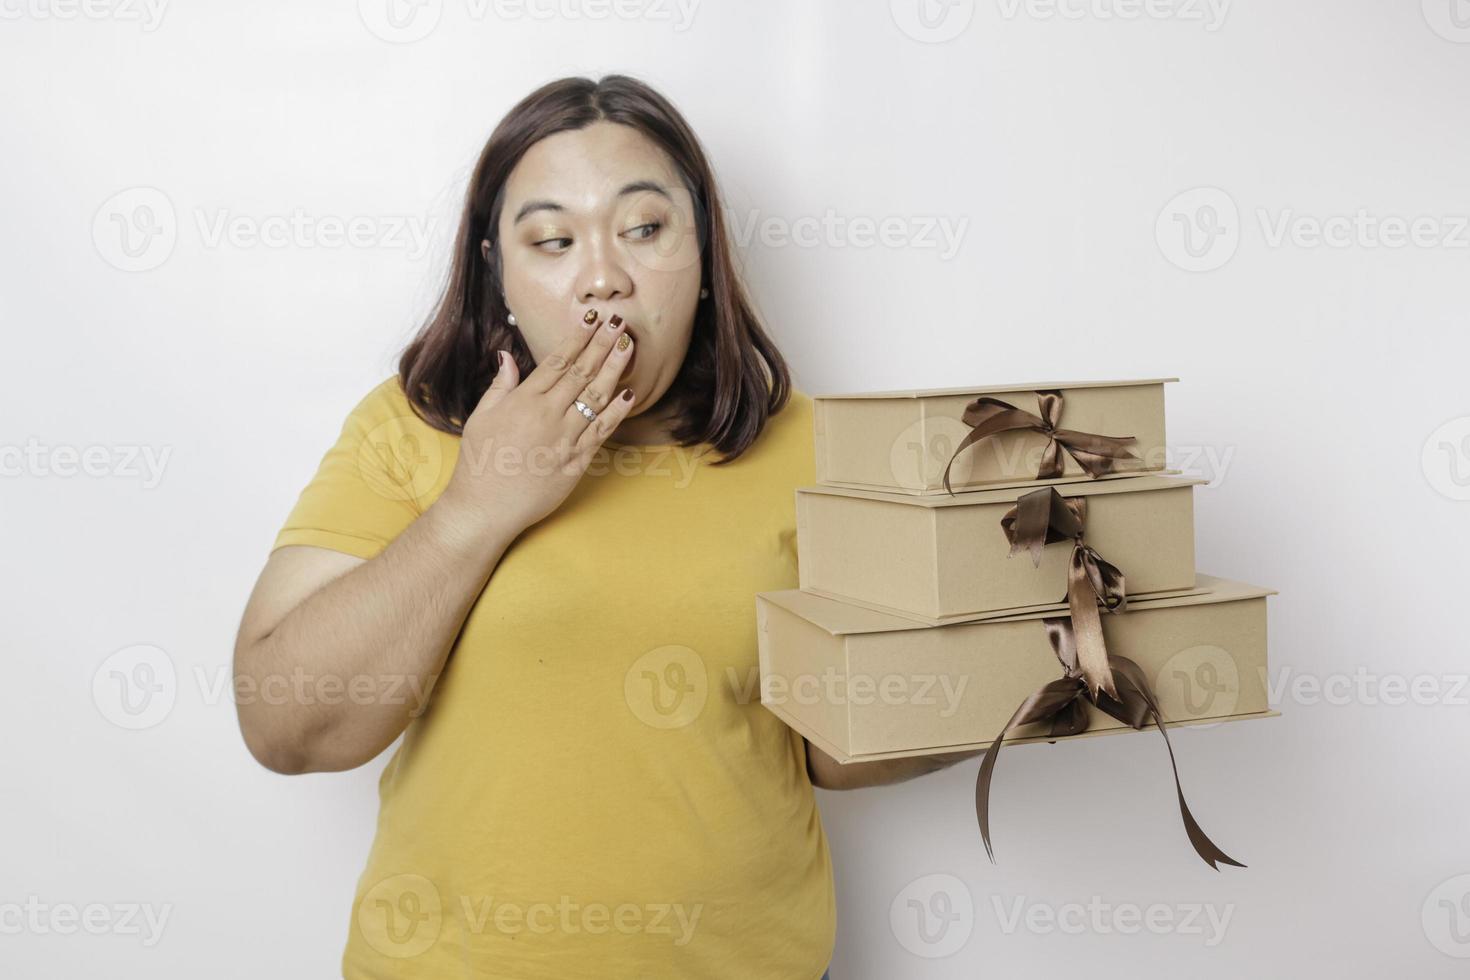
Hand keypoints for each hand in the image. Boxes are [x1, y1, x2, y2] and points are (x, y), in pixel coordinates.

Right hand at [438, 308, 636, 534]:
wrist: (485, 507)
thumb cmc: (479, 463)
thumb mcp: (481, 417)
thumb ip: (500, 385)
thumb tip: (506, 356)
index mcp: (524, 401)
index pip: (557, 361)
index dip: (578, 338)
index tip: (592, 319)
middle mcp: (547, 415)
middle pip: (581, 372)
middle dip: (601, 344)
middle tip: (619, 322)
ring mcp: (564, 438)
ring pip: (596, 397)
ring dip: (615, 369)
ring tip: (628, 346)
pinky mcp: (576, 462)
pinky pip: (601, 432)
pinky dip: (617, 412)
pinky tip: (630, 393)